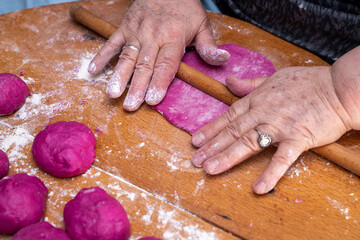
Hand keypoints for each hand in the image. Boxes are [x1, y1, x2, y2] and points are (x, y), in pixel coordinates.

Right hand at [88, 0, 228, 110]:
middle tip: (131, 107)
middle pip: (145, 65)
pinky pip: (112, 43)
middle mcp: (153, 36)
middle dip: (137, 87)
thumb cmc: (185, 8)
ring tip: (112, 94)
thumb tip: (223, 60)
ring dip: (119, 76)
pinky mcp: (125, 27)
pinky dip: (102, 56)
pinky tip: (93, 70)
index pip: (166, 64)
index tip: (152, 100)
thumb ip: (208, 46)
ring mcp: (137, 32)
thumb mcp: (202, 24)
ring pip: (127, 57)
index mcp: (174, 37)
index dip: (159, 82)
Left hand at [191, 65, 354, 193]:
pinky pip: (282, 158)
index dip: (210, 129)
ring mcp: (280, 126)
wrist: (339, 88)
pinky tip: (258, 187)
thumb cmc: (308, 82)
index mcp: (258, 99)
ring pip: (248, 143)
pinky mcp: (298, 138)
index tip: (195, 140)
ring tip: (210, 169)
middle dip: (212, 146)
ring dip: (227, 157)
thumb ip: (250, 83)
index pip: (228, 116)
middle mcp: (264, 112)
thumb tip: (228, 81)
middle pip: (233, 131)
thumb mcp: (274, 77)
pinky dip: (270, 173)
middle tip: (195, 160)